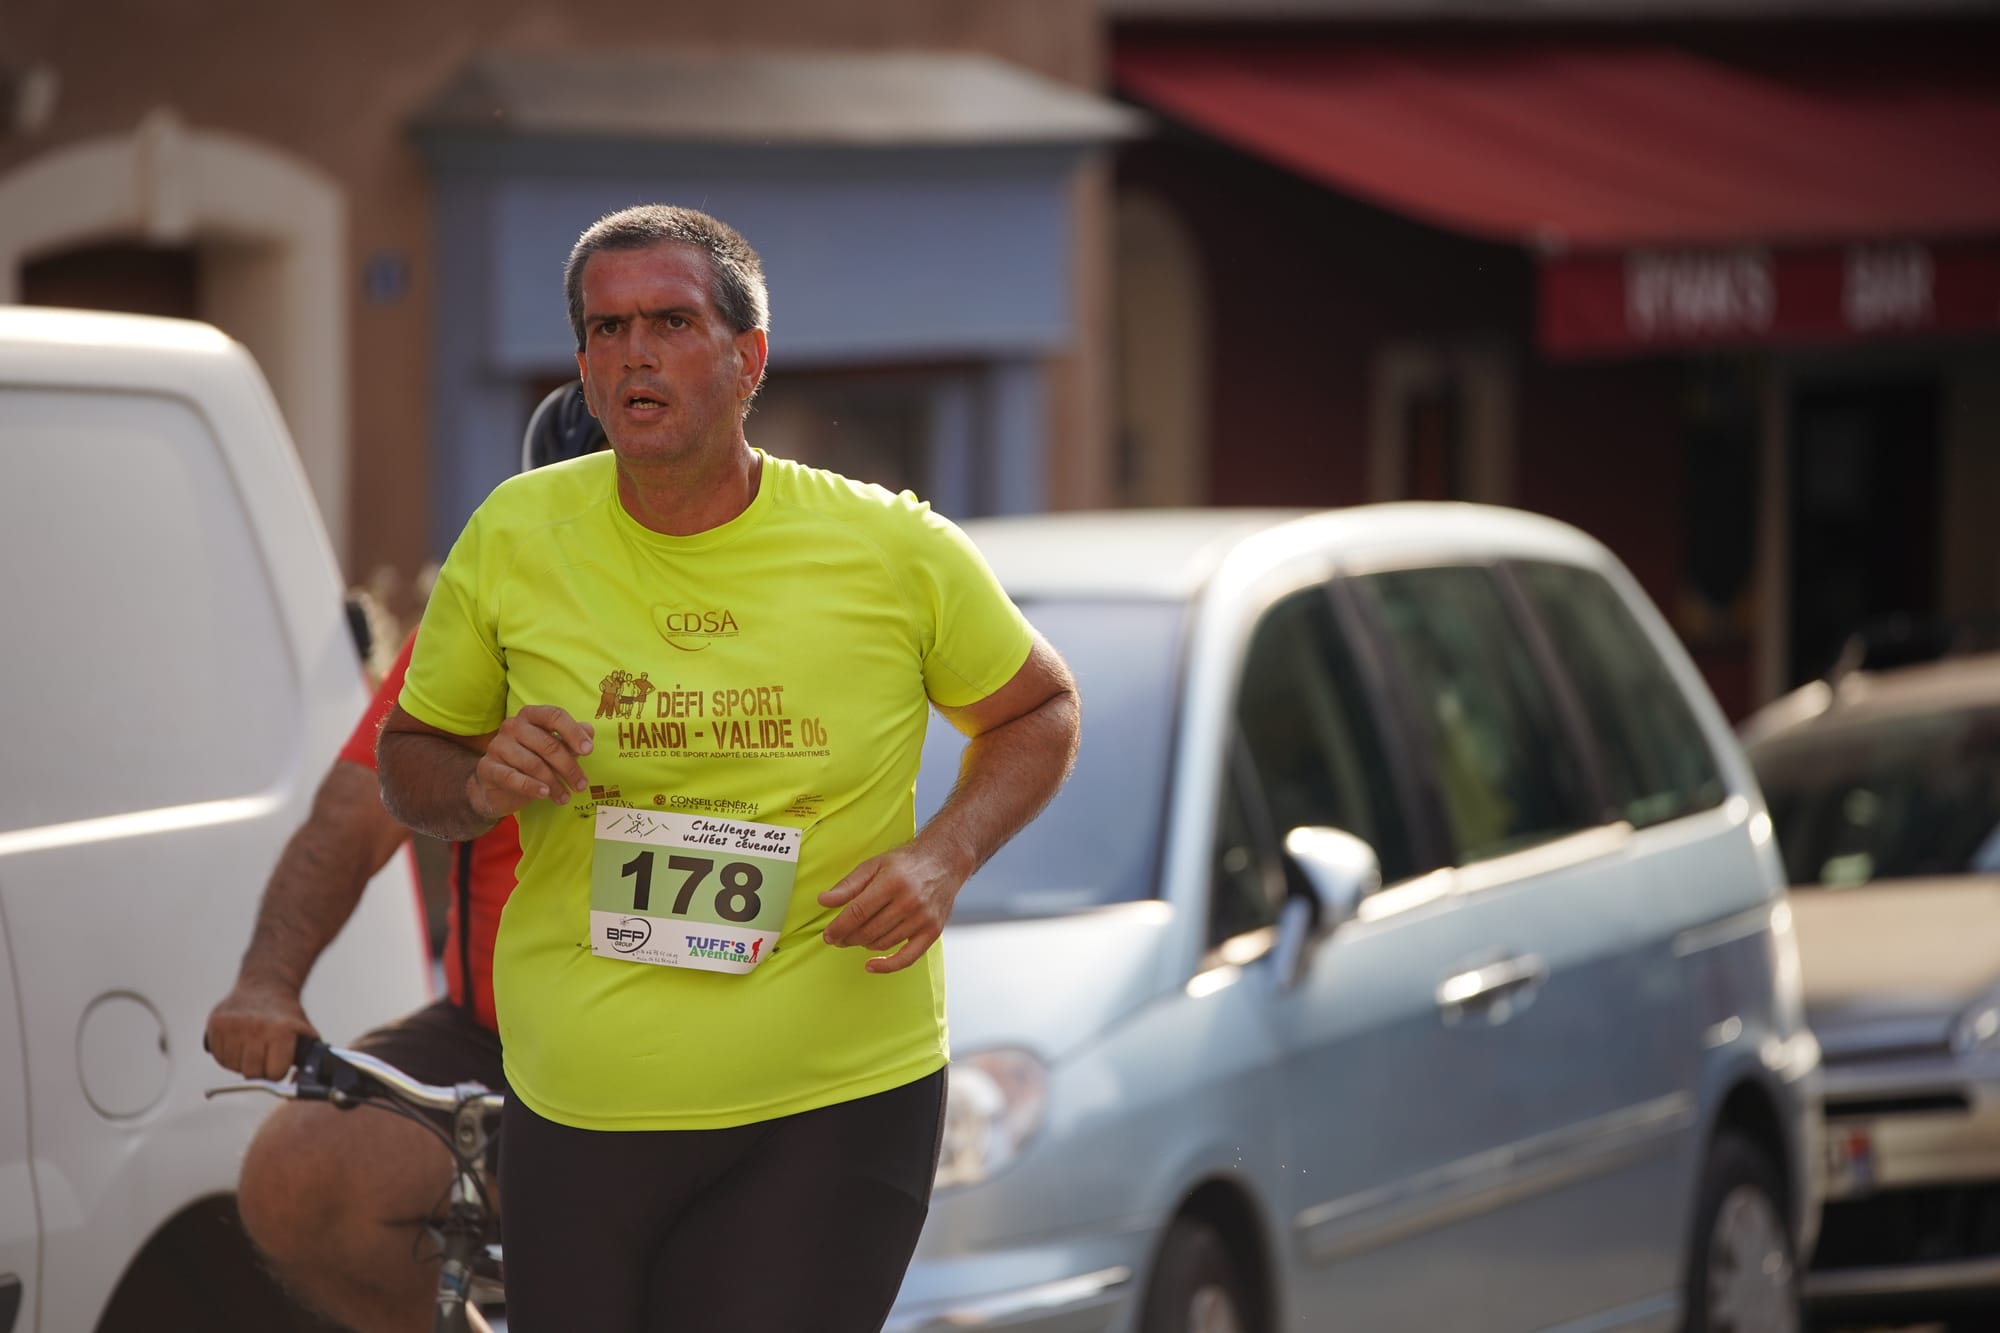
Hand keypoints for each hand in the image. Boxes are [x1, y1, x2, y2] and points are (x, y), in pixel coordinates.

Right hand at [205, 976, 314, 1080]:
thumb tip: (297, 1085)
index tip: (278, 1063)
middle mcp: (256, 1027)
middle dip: (259, 1069)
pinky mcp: (216, 1023)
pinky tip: (238, 1042)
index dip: (276, 1071)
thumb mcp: (305, 1035)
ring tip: (252, 1046)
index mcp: (281, 1031)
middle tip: (264, 1055)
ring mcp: (233, 1025)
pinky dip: (228, 1055)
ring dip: (241, 1062)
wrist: (265, 985)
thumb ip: (308, 1063)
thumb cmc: (286, 1016)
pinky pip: (218, 1056)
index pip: (273, 1074)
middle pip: (251, 1073)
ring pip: (232, 1067)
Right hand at [470, 704, 594, 819]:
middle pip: (548, 744)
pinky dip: (532, 787)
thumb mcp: (553, 750)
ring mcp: (497, 746)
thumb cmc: (529, 762)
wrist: (495, 786)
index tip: (588, 751)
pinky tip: (545, 794)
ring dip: (554, 783)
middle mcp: (512, 726)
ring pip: (534, 764)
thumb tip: (589, 730)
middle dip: (569, 767)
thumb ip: (569, 740)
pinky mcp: (488, 767)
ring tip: (565, 797)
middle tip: (581, 785)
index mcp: (530, 716)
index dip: (573, 732)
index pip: (554, 716)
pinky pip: (513, 777)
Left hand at [818, 842, 971, 973]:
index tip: (828, 935)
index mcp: (892, 882)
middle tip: (837, 938)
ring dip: (863, 944)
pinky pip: (907, 958)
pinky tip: (871, 965)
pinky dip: (887, 965)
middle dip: (847, 938)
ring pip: (883, 943)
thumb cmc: (905, 863)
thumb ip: (848, 885)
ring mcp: (922, 918)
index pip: (858, 912)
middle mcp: (909, 901)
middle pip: (868, 930)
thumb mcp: (873, 865)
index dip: (839, 927)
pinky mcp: (933, 931)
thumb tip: (823, 901)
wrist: (943, 861)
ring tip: (856, 938)